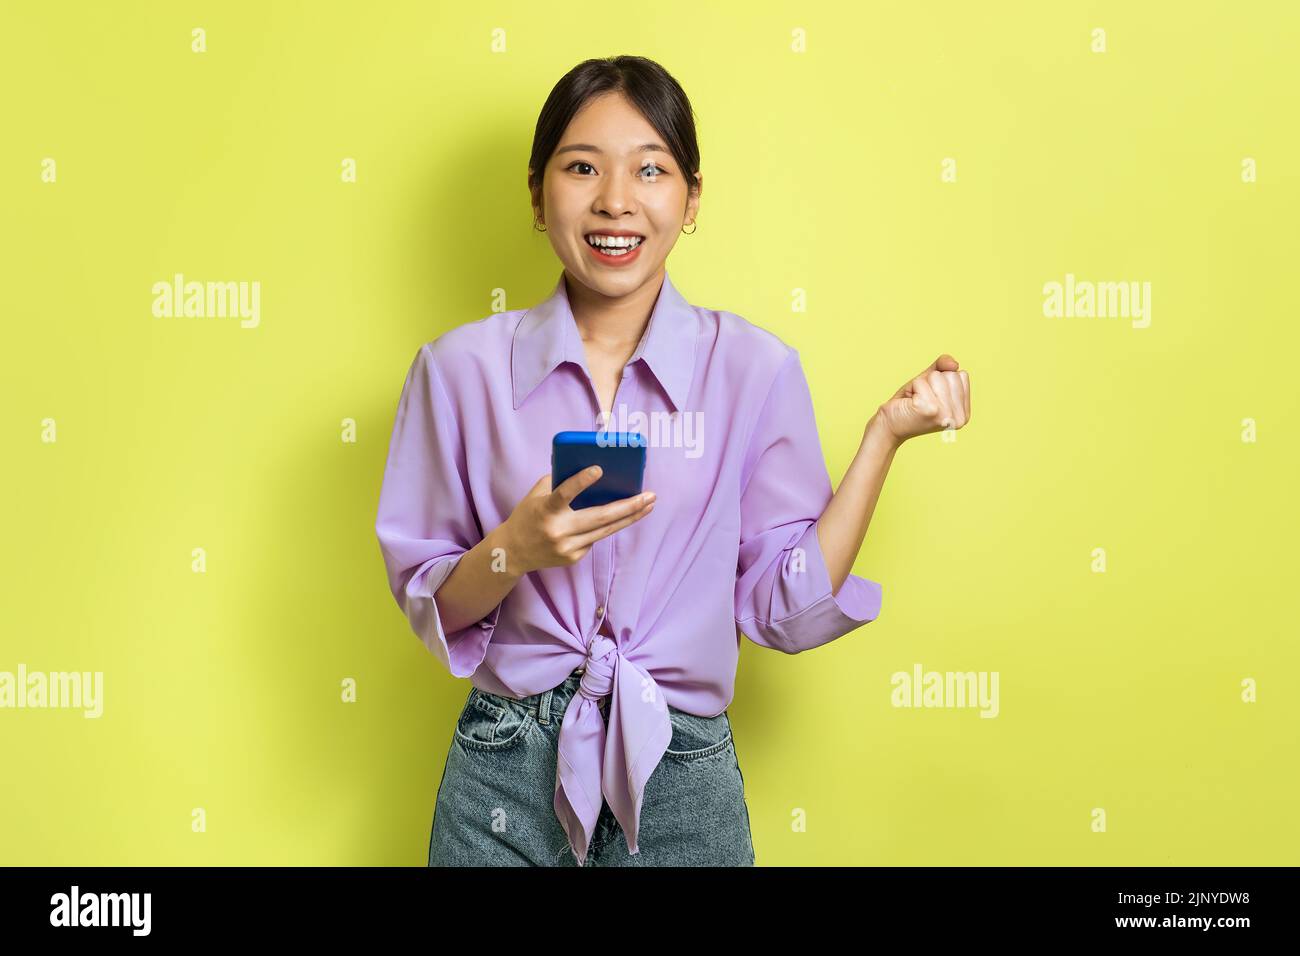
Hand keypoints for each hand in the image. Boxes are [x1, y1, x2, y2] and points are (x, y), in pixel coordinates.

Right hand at [498, 466, 655, 574]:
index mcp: (546, 510)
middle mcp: (558, 531)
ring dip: (630, 517)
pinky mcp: (573, 558)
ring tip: (648, 505)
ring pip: (605, 531)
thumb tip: (590, 469)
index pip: (564, 494)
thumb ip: (559, 481)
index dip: (581, 482)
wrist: (512, 553)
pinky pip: (595, 538)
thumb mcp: (537, 494)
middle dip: (629, 506)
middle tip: (650, 496)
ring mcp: (567, 548)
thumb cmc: (528, 516)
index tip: (599, 469)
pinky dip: (605, 526)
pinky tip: (617, 518)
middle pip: (600, 518)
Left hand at [871, 354, 970, 445]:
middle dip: (931, 382)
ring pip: (936, 376)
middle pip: (951, 375)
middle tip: (921, 400)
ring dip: (921, 385)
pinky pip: (921, 382)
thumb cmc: (910, 403)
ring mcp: (946, 415)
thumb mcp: (930, 380)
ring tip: (916, 402)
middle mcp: (959, 418)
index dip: (942, 380)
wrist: (889, 425)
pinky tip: (910, 404)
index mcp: (964, 413)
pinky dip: (912, 389)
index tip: (931, 398)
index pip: (962, 375)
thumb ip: (943, 366)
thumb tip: (954, 364)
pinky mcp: (930, 410)